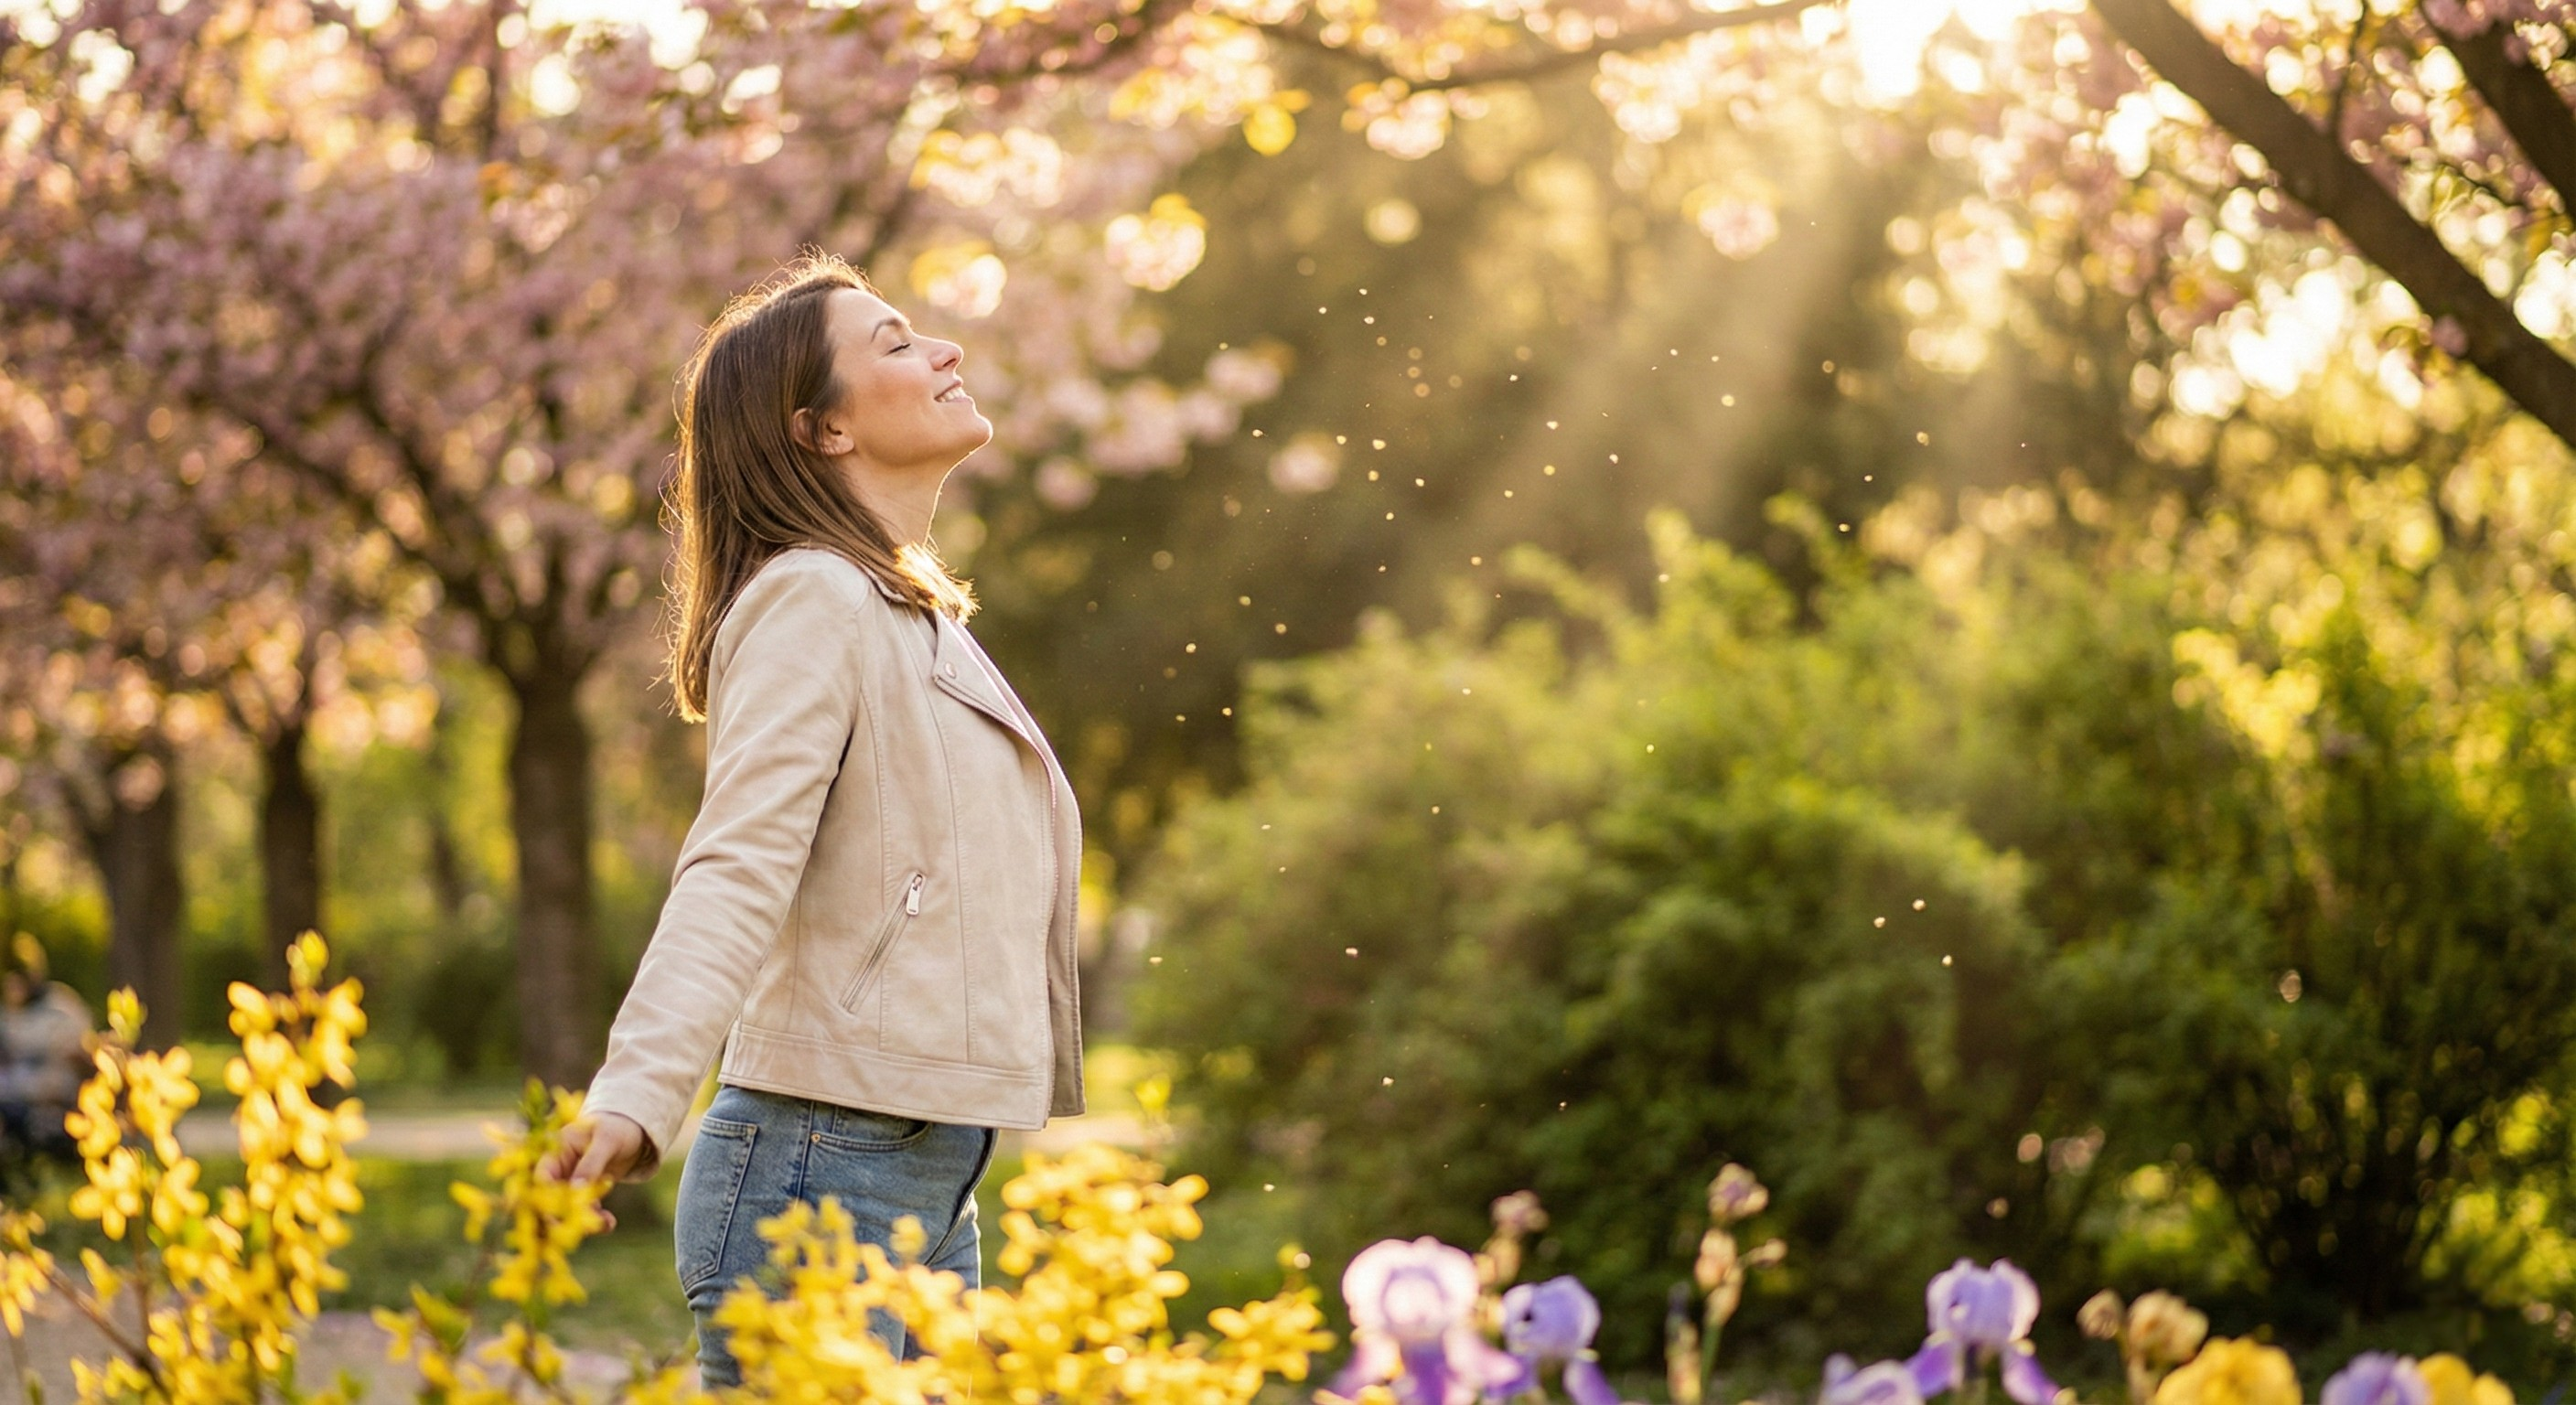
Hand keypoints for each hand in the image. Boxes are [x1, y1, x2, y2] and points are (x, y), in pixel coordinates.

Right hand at [538, 1111, 649, 1229]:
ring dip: (583, 1221)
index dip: (546, 1196)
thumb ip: (591, 1162)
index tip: (559, 1212)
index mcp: (556, 1150)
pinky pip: (584, 1211)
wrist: (633, 1130)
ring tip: (606, 1224)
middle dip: (564, 1216)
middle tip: (581, 1229)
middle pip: (551, 1198)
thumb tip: (575, 1189)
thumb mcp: (607, 1140)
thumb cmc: (617, 1127)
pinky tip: (609, 1223)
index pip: (542, 1176)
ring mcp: (570, 1182)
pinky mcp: (584, 1193)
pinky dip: (595, 1219)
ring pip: (568, 1209)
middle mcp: (559, 1168)